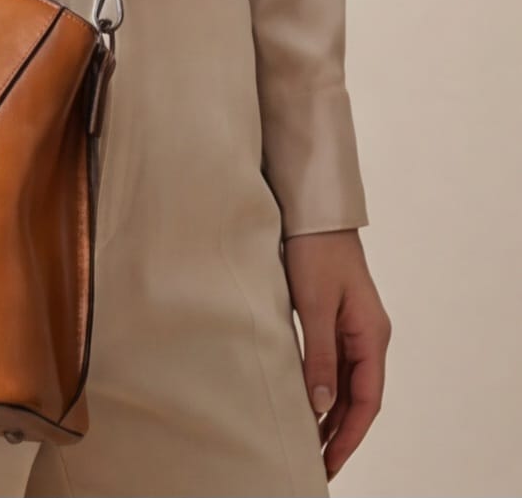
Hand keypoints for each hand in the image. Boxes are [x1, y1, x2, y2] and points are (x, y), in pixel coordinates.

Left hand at [282, 228, 391, 482]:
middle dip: (340, 432)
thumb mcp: (315, 306)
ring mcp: (351, 327)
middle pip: (358, 396)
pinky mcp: (334, 317)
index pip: (367, 400)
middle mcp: (366, 335)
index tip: (331, 462)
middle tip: (319, 463)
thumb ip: (319, 355)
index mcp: (371, 335)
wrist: (313, 213)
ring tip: (311, 443)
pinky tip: (307, 402)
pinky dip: (323, 387)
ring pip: (346, 382)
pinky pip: (333, 363)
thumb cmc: (315, 252)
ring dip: (331, 412)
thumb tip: (322, 405)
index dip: (350, 435)